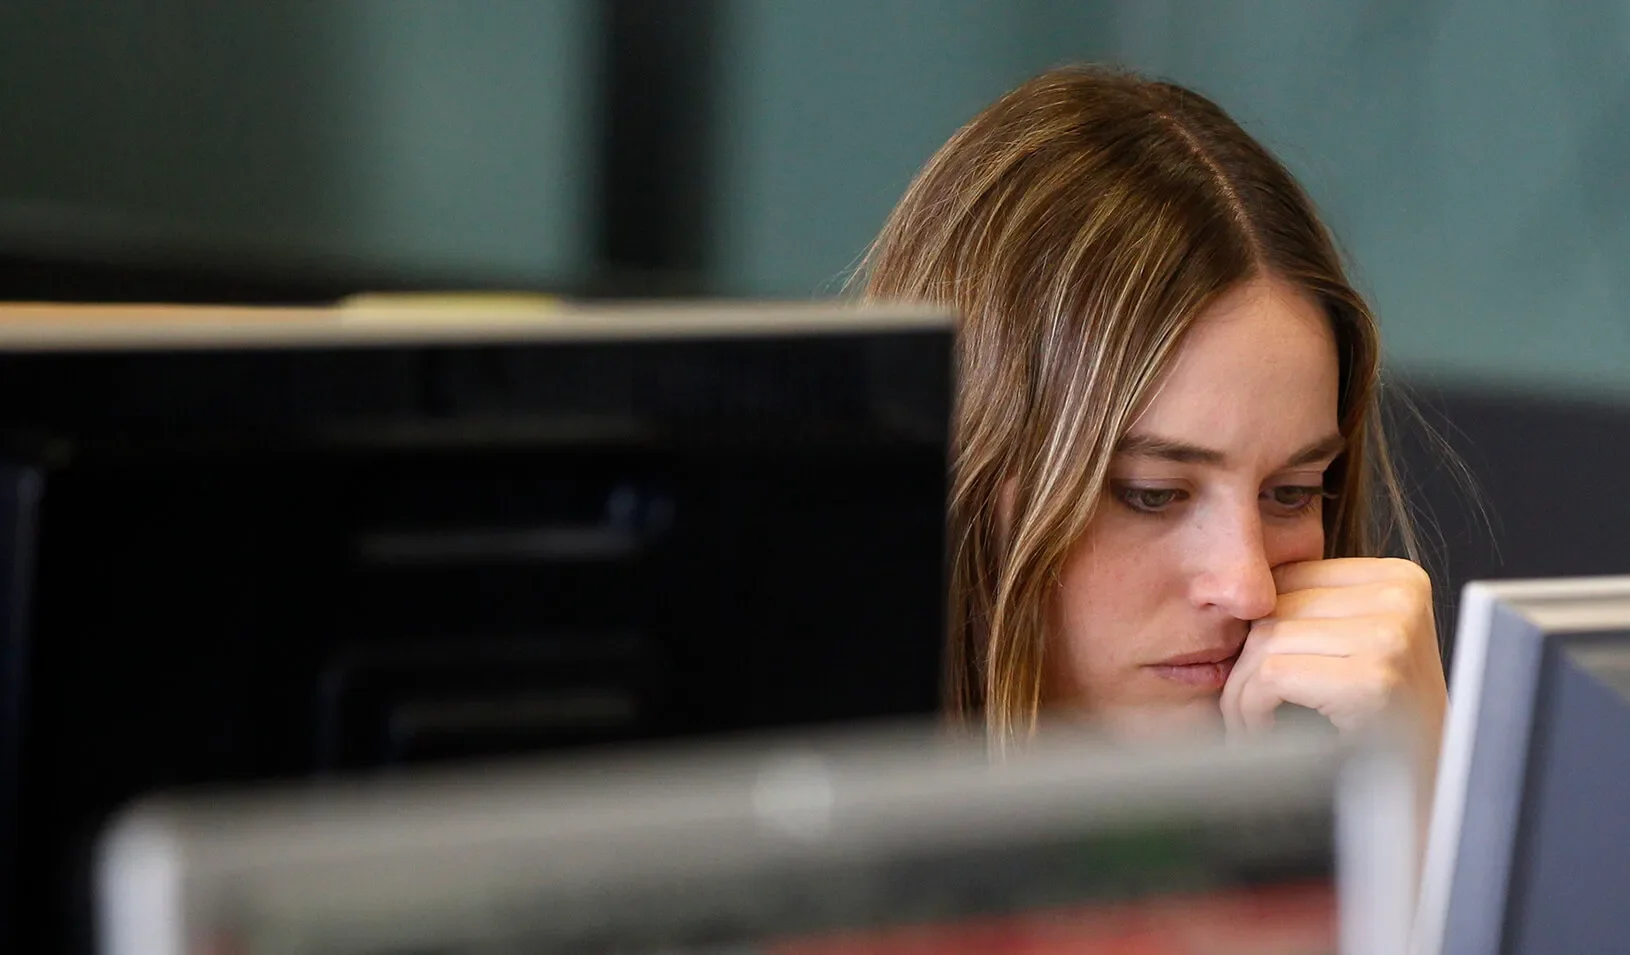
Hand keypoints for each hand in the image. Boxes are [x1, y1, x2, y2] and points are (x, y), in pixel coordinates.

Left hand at [1219, 557, 1446, 737]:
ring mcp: (1390, 637)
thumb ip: (1314, 610)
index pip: (1290, 577)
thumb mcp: (1358, 644)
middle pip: (1276, 608)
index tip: (1252, 669)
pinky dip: (1251, 708)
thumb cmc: (1384, 720)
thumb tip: (1228, 595)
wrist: (1427, 786)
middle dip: (1242, 662)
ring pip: (1266, 640)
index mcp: (1400, 579)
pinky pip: (1272, 675)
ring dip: (1241, 689)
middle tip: (1241, 704)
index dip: (1257, 625)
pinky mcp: (1371, 679)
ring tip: (1249, 721)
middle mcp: (1401, 598)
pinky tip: (1262, 731)